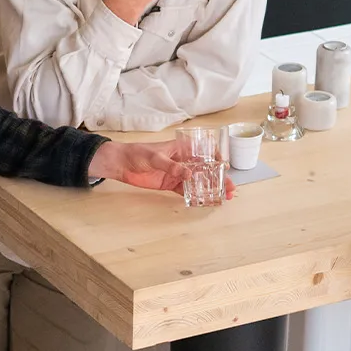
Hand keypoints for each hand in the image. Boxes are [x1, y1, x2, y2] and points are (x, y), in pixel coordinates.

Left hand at [88, 139, 235, 198]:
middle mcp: (183, 161)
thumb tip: (188, 174)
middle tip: (230, 189)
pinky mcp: (170, 184)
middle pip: (205, 169)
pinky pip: (186, 190)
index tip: (225, 167)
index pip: (204, 151)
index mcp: (181, 148)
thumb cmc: (137, 153)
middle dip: (219, 178)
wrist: (120, 164)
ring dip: (210, 188)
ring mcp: (177, 173)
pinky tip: (205, 201)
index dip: (217, 158)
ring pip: (198, 181)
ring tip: (223, 197)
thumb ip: (170, 166)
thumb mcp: (154, 157)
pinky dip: (195, 195)